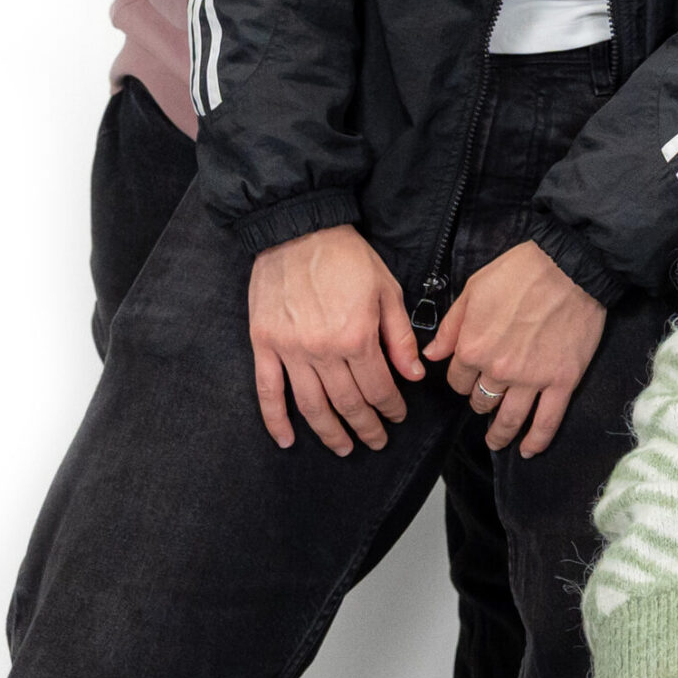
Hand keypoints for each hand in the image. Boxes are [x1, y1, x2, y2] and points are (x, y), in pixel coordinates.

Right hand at [248, 223, 422, 453]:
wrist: (299, 230)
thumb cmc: (348, 258)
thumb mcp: (387, 291)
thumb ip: (400, 337)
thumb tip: (413, 376)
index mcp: (356, 337)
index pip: (377, 388)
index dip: (390, 408)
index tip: (397, 418)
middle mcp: (322, 351)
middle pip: (346, 403)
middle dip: (366, 427)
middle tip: (376, 441)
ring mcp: (289, 351)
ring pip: (310, 406)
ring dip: (328, 432)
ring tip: (343, 447)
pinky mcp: (264, 345)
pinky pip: (268, 392)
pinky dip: (275, 420)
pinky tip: (286, 440)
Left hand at [426, 240, 606, 455]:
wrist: (570, 265)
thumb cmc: (521, 271)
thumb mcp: (474, 289)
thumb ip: (451, 326)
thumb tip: (431, 355)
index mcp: (472, 347)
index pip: (457, 380)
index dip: (462, 379)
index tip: (471, 376)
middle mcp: (498, 370)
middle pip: (481, 402)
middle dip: (481, 402)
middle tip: (487, 400)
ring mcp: (532, 379)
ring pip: (510, 419)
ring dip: (500, 434)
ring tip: (497, 440)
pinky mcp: (563, 380)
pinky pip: (548, 421)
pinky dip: (537, 440)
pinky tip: (529, 450)